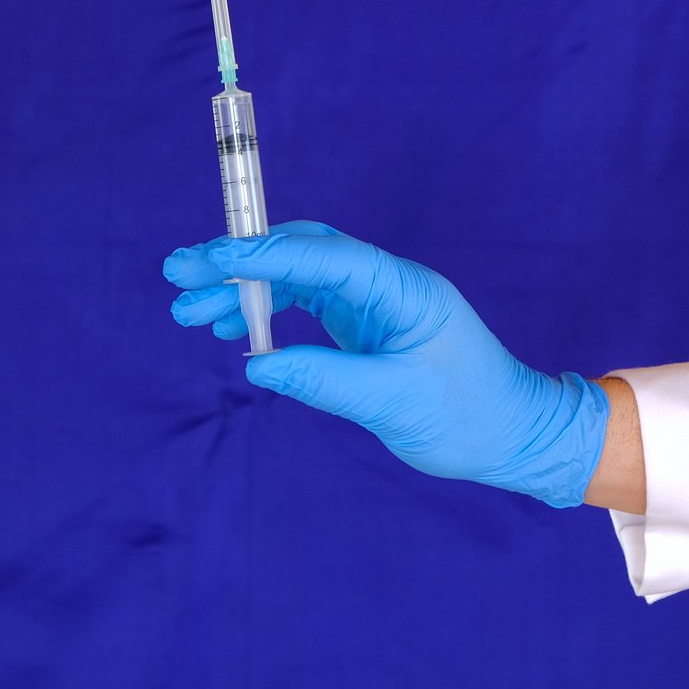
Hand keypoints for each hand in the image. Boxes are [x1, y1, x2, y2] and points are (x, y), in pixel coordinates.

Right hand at [162, 221, 607, 507]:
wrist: (510, 435)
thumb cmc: (467, 416)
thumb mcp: (393, 403)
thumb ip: (324, 380)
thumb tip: (256, 364)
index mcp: (402, 288)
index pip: (324, 256)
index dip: (264, 253)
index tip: (212, 258)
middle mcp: (385, 284)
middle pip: (300, 253)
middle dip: (238, 262)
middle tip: (179, 274)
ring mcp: (372, 301)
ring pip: (295, 278)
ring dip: (241, 289)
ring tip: (188, 312)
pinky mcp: (362, 324)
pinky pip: (305, 304)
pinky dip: (265, 312)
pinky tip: (232, 330)